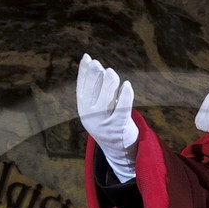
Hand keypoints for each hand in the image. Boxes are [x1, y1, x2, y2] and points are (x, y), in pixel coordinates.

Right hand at [76, 54, 137, 182]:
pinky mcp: (118, 127)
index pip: (81, 87)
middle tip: (99, 65)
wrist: (118, 149)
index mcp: (83, 110)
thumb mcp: (97, 106)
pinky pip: (123, 108)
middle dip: (94, 75)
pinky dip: (125, 95)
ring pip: (107, 97)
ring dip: (110, 82)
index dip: (83, 72)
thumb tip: (91, 61)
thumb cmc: (109, 120)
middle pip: (92, 91)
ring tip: (112, 73)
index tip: (87, 58)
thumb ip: (94, 87)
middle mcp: (91, 117)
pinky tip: (127, 85)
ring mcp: (104, 123)